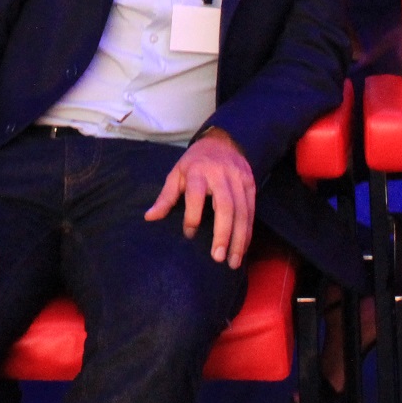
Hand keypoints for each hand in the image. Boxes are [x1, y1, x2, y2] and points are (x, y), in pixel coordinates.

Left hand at [144, 128, 255, 267]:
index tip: (189, 234)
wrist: (223, 141)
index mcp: (198, 171)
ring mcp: (239, 179)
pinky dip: (248, 231)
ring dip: (239, 238)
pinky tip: (243, 247)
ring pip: (242, 211)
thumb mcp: (177, 173)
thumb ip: (166, 196)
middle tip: (217, 257)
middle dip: (223, 234)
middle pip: (225, 206)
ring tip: (233, 261)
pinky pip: (251, 210)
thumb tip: (149, 217)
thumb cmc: (195, 162)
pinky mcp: (251, 184)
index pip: (195, 195)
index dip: (192, 216)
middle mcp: (221, 175)